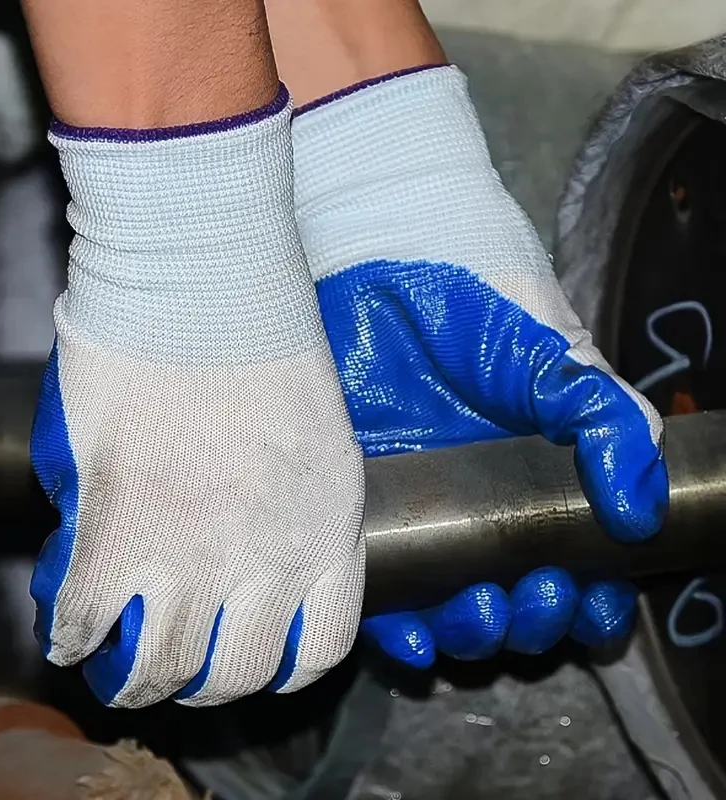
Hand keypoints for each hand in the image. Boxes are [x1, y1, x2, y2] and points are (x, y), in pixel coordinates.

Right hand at [29, 100, 364, 707]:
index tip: (261, 659)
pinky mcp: (119, 526)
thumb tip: (264, 546)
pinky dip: (72, 636)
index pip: (324, 644)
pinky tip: (72, 631)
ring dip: (138, 682)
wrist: (209, 278)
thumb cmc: (269, 335)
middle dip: (209, 685)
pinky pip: (87, 618)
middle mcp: (270, 553)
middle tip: (184, 671)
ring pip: (162, 667)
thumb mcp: (323, 434)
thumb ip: (304, 505)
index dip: (286, 666)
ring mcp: (194, 549)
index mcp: (328, 527)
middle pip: (240, 671)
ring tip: (123, 671)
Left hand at [293, 65, 667, 666]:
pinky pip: (377, 588)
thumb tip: (640, 507)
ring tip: (481, 611)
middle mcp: (477, 503)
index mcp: (533, 476)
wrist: (383, 261)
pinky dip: (398, 624)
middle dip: (534, 619)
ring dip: (471, 633)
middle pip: (515, 600)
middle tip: (537, 595)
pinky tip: (415, 629)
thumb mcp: (553, 357)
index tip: (594, 598)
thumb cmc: (475, 302)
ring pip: (448, 608)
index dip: (591, 598)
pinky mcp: (356, 505)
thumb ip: (604, 420)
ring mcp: (417, 509)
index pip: (576, 559)